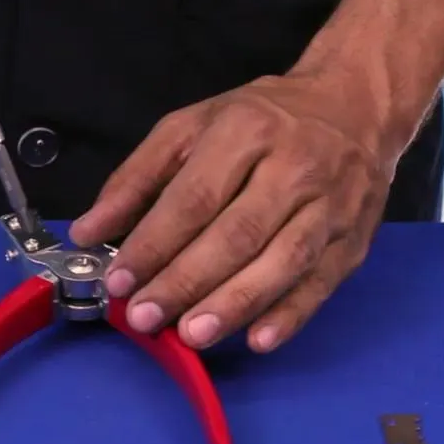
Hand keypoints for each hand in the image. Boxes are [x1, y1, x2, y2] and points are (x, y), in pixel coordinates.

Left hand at [69, 72, 399, 353]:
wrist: (355, 105)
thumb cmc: (261, 120)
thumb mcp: (190, 127)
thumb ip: (136, 178)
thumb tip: (88, 231)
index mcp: (246, 131)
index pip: (195, 197)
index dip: (155, 242)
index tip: (120, 280)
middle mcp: (294, 167)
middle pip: (237, 233)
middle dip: (186, 281)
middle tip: (146, 317)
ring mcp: (331, 205)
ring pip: (282, 261)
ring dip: (234, 303)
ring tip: (191, 335)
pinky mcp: (353, 239)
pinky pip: (321, 282)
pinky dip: (290, 314)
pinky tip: (257, 339)